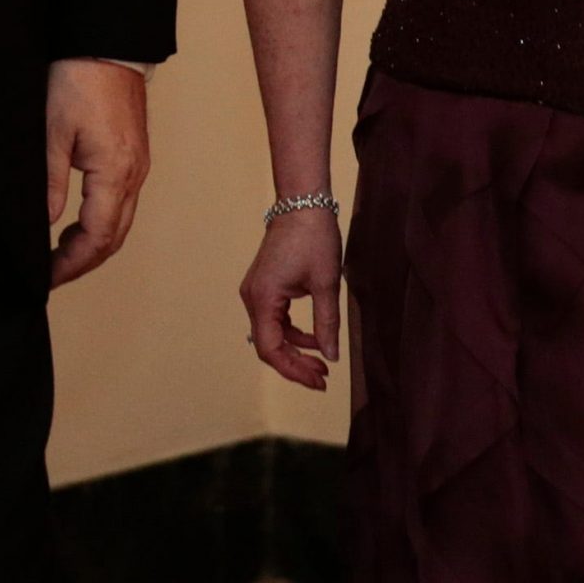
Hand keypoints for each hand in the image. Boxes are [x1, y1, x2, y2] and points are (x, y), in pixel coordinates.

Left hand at [46, 59, 149, 287]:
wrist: (106, 45)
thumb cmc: (78, 80)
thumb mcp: (52, 133)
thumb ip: (50, 183)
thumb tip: (46, 224)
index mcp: (115, 172)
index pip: (97, 238)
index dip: (71, 263)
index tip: (46, 276)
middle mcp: (134, 174)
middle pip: (114, 237)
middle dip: (83, 262)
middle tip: (51, 274)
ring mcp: (138, 165)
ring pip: (121, 222)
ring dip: (93, 244)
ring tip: (60, 255)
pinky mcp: (134, 155)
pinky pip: (123, 202)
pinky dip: (102, 222)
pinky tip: (78, 223)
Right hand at [240, 207, 341, 390]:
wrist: (302, 203)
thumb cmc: (314, 238)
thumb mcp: (326, 283)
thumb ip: (327, 323)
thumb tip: (331, 356)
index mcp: (263, 297)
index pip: (270, 348)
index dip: (293, 370)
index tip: (319, 380)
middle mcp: (252, 297)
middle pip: (267, 345)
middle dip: (295, 364)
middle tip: (323, 378)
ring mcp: (256, 291)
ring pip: (270, 334)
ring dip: (294, 350)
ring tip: (322, 363)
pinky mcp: (264, 286)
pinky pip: (274, 320)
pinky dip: (291, 333)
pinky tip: (313, 339)